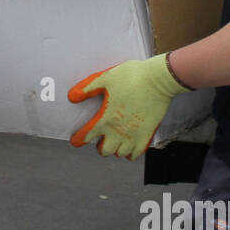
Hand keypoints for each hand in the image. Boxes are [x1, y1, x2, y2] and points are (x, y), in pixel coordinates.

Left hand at [68, 53, 189, 158]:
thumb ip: (87, 89)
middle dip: (101, 147)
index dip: (79, 139)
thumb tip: (72, 97)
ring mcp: (134, 135)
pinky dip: (131, 152)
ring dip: (116, 149)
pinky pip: (137, 153)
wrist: (158, 80)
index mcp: (105, 118)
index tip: (76, 141)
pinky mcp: (147, 134)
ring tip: (116, 141)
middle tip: (101, 140)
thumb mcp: (105, 78)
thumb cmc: (131, 77)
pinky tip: (130, 145)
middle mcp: (118, 131)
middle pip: (105, 151)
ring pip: (121, 153)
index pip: (87, 136)